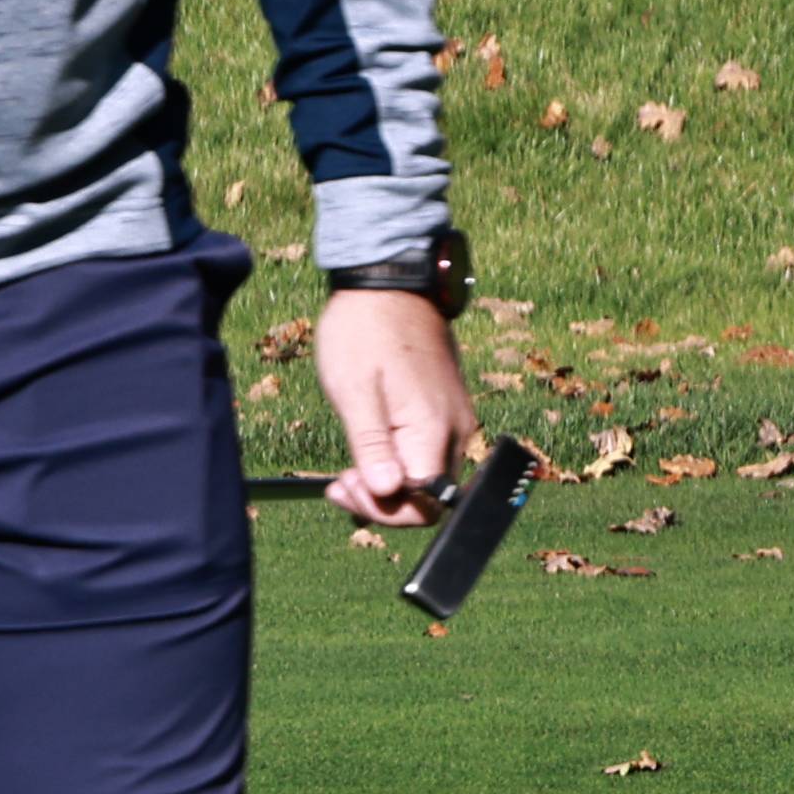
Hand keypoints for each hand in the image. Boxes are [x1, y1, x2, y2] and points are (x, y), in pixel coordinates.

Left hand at [313, 286, 476, 521]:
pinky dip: (399, 462)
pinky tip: (369, 448)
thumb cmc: (364, 331)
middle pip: (429, 495)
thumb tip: (386, 492)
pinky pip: (428, 452)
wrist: (390, 282)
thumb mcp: (354, 390)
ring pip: (428, 476)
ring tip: (347, 470)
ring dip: (388, 483)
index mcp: (431, 428)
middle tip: (338, 483)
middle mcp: (455, 429)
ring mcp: (455, 418)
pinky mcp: (447, 408)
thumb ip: (371, 446)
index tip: (345, 488)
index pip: (424, 504)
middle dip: (383, 501)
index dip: (385, 511)